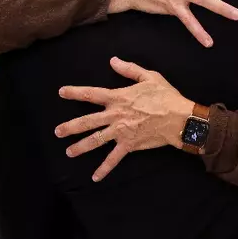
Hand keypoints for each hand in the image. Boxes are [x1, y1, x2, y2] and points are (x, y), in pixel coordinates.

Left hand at [57, 57, 195, 180]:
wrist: (179, 118)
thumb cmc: (166, 96)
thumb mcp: (149, 77)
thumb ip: (129, 69)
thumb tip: (113, 61)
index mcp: (118, 97)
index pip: (91, 94)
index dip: (75, 92)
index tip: (61, 92)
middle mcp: (115, 115)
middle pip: (88, 121)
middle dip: (71, 127)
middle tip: (57, 132)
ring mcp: (121, 131)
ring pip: (96, 140)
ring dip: (81, 147)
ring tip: (69, 152)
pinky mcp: (129, 145)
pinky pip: (114, 158)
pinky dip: (104, 169)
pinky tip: (95, 177)